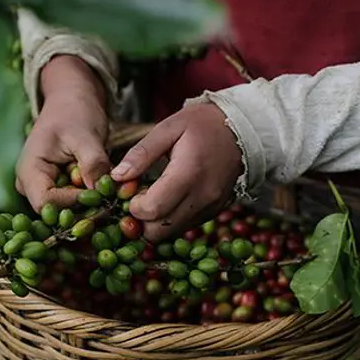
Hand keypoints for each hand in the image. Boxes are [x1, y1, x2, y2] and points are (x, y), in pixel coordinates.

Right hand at [16, 56, 110, 211]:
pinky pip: (77, 204)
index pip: (47, 203)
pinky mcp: (61, 190)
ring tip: (115, 195)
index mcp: (29, 171)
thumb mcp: (86, 135)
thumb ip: (93, 163)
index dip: (73, 205)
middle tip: (114, 202)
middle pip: (57, 213)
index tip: (102, 197)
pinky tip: (111, 193)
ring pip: (69, 211)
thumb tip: (101, 192)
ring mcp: (46, 189)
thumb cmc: (75, 111)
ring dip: (93, 207)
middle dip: (86, 210)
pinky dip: (94, 201)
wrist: (73, 100)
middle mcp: (32, 186)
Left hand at [111, 103, 242, 240]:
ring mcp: (210, 207)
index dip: (132, 206)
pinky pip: (185, 226)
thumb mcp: (168, 128)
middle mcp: (202, 197)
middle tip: (136, 198)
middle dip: (140, 220)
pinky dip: (170, 220)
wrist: (244, 130)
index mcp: (188, 173)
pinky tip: (167, 200)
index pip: (152, 210)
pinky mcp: (214, 212)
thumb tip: (116, 177)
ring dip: (155, 222)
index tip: (129, 191)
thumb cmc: (202, 125)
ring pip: (172, 233)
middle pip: (160, 230)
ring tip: (151, 197)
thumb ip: (141, 154)